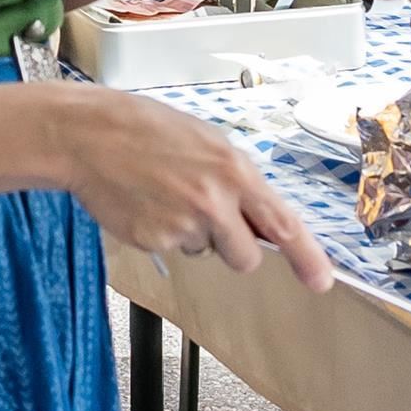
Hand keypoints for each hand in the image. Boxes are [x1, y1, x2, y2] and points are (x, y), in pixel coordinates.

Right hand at [55, 86, 329, 288]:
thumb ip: (237, 181)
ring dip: (193, 235)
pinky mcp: (154, 241)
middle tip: (206, 216)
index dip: (308, 258)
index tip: (322, 281)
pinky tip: (144, 203)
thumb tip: (260, 218)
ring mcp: (182, 225)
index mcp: (233, 171)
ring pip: (205, 251)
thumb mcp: (205, 141)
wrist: (88, 134)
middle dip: (233, 247)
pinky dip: (162, 233)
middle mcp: (214, 201)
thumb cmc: (146, 129)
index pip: (283, 225)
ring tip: (164, 195)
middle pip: (246, 257)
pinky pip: (172, 250)